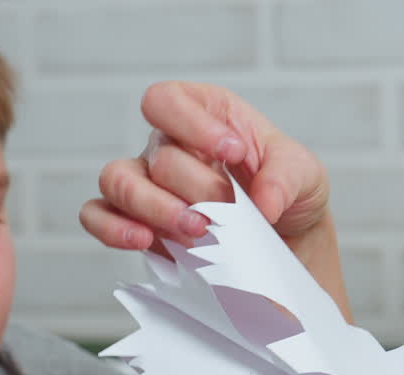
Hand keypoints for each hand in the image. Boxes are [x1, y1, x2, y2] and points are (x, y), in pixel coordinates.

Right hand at [80, 81, 349, 317]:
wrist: (284, 245)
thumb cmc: (288, 195)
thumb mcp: (305, 176)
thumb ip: (285, 179)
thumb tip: (262, 204)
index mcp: (205, 116)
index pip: (168, 100)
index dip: (192, 125)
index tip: (233, 154)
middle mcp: (168, 146)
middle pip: (158, 155)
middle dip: (196, 187)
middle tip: (227, 212)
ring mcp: (147, 185)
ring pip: (116, 180)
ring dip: (154, 208)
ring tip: (196, 232)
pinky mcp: (137, 224)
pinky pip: (97, 216)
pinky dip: (113, 228)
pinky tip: (145, 241)